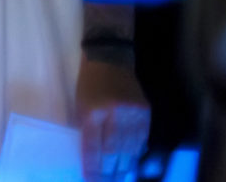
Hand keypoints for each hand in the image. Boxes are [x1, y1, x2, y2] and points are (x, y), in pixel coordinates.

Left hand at [76, 57, 149, 181]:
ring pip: (130, 147)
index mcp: (92, 110)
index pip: (92, 146)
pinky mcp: (145, 111)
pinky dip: (136, 152)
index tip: (91, 180)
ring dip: (125, 165)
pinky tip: (132, 162)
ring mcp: (132, 112)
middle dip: (110, 171)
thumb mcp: (80, 104)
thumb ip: (88, 129)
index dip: (92, 166)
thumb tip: (94, 156)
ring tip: (120, 178)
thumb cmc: (89, 82)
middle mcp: (114, 113)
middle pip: (113, 150)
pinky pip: (141, 138)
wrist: (110, 57)